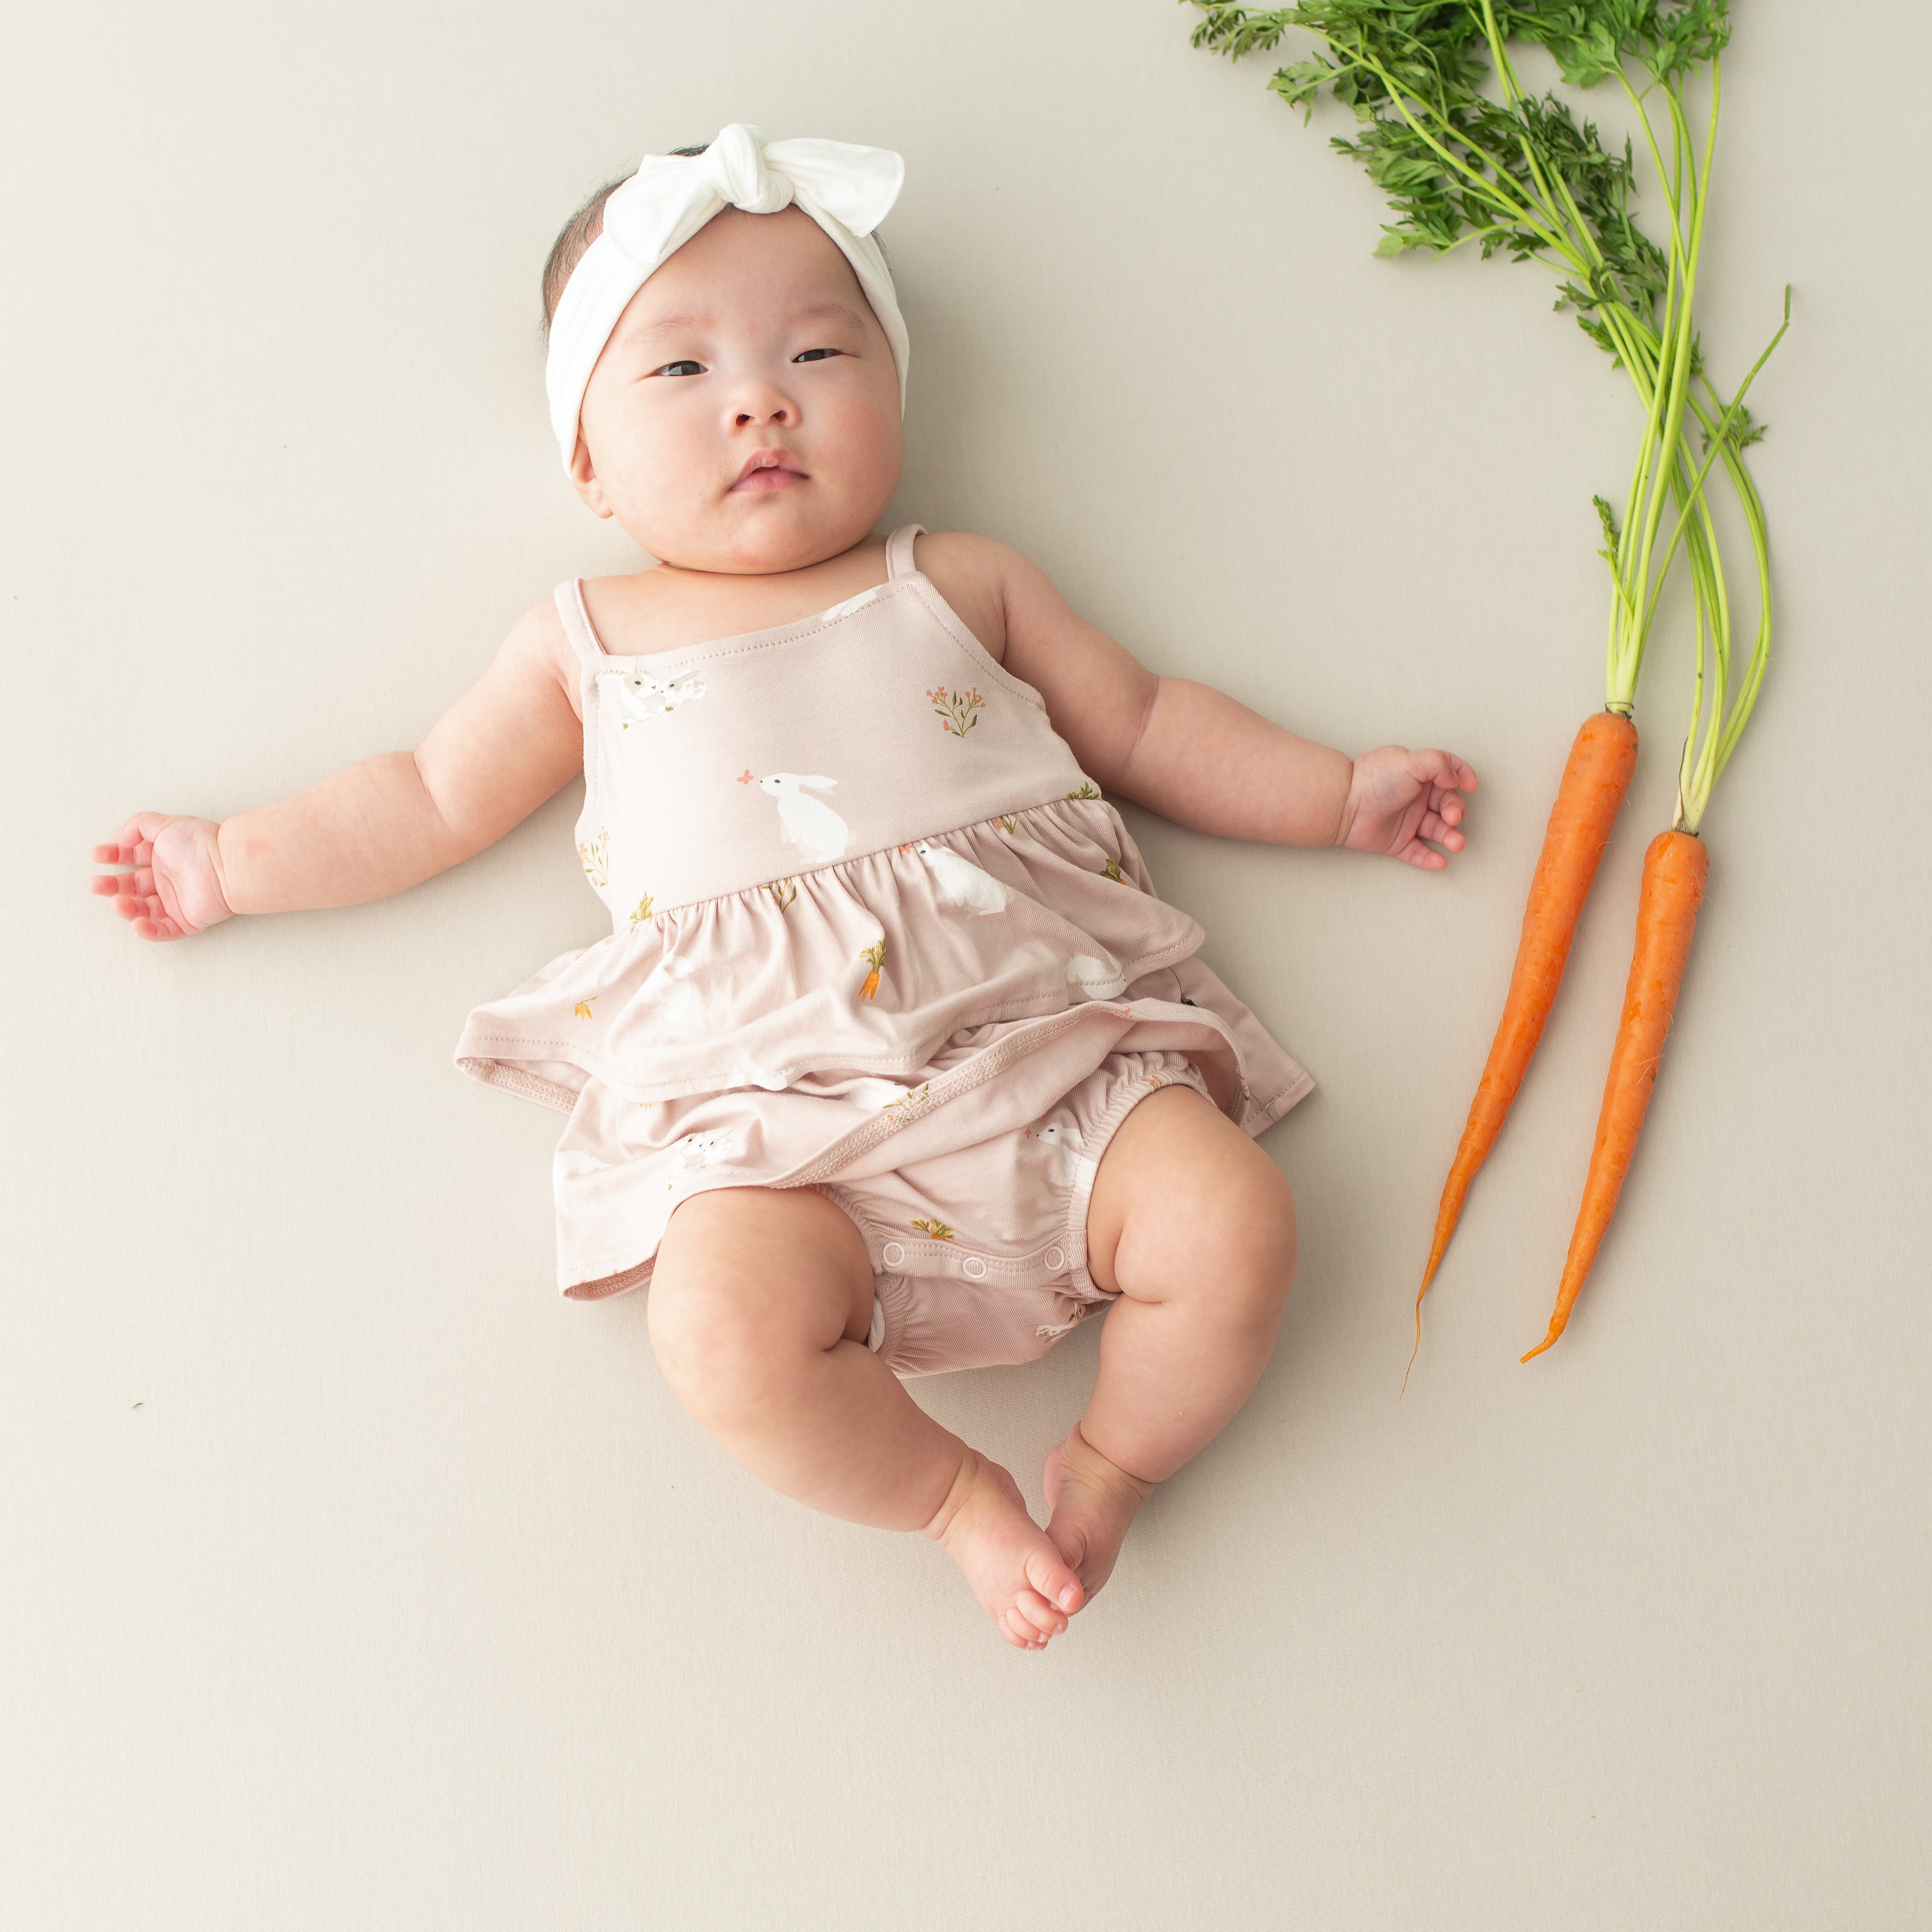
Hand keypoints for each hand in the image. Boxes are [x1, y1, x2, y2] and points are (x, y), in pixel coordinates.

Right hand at [88, 812, 233, 940]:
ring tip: (117, 901)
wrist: (228, 866)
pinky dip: (147, 930)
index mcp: (163, 857)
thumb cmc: (201, 844)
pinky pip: (163, 930)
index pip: (131, 859)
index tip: (97, 855)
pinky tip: (136, 923)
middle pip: (131, 886)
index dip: (112, 856)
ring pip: (143, 910)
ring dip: (125, 908)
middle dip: (110, 885)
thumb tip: (119, 837)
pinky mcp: (187, 921)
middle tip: (95, 884)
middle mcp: (168, 879)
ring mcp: (176, 901)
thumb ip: (139, 826)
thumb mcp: (165, 825)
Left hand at [1335, 747, 1476, 871]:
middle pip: (1448, 804)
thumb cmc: (1375, 779)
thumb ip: (1439, 763)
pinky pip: (1417, 852)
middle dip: (1456, 810)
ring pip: (1437, 830)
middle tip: (1452, 817)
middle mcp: (1415, 796)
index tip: (1471, 785)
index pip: (1449, 772)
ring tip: (1456, 843)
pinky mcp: (1397, 841)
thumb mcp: (1411, 761)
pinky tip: (1441, 862)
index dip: (1463, 776)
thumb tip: (1455, 777)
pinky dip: (1430, 859)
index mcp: (1420, 774)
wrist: (1345, 804)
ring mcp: (1407, 820)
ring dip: (1450, 837)